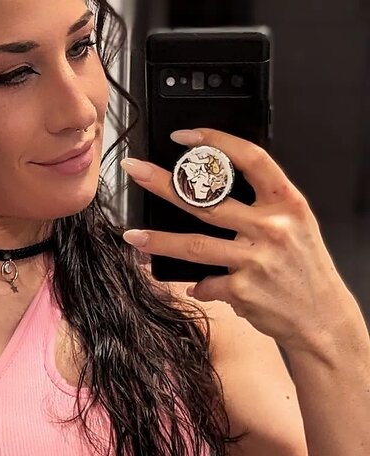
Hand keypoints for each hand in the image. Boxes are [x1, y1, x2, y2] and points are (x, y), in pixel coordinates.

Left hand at [120, 127, 357, 354]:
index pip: (250, 159)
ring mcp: (256, 259)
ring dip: (159, 240)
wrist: (322, 318)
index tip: (184, 137)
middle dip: (164, 183)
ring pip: (194, 245)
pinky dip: (200, 286)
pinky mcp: (242, 290)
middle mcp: (272, 227)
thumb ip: (261, 209)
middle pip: (207, 200)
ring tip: (133, 235)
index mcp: (287, 203)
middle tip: (135, 171)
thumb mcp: (296, 227)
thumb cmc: (304, 270)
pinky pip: (206, 283)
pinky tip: (197, 287)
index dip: (216, 142)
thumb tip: (210, 198)